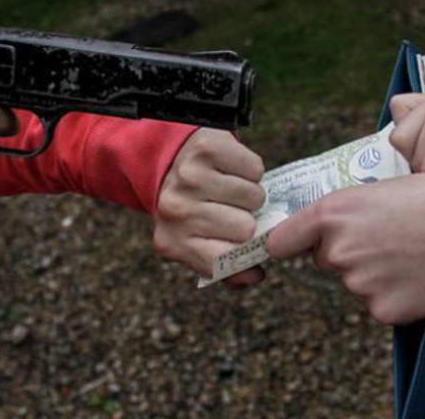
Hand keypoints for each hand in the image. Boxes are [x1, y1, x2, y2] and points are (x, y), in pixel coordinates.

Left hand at [153, 128, 265, 287]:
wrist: (169, 159)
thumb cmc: (193, 210)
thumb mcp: (198, 244)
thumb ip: (226, 268)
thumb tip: (255, 275)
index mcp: (172, 243)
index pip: (224, 263)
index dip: (246, 257)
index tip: (252, 249)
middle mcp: (175, 210)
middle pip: (247, 229)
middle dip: (249, 220)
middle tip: (233, 211)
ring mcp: (189, 177)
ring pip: (255, 197)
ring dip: (250, 195)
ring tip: (230, 191)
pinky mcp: (205, 149)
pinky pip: (255, 169)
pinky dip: (250, 170)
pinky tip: (230, 170)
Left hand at [266, 174, 424, 324]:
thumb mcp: (386, 186)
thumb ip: (349, 208)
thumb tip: (331, 224)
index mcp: (333, 213)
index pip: (280, 241)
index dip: (285, 242)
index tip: (285, 246)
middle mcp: (338, 251)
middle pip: (327, 258)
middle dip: (348, 251)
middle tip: (389, 236)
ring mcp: (360, 284)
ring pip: (357, 281)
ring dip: (375, 272)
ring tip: (414, 252)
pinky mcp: (383, 310)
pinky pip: (380, 303)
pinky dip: (397, 294)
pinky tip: (422, 276)